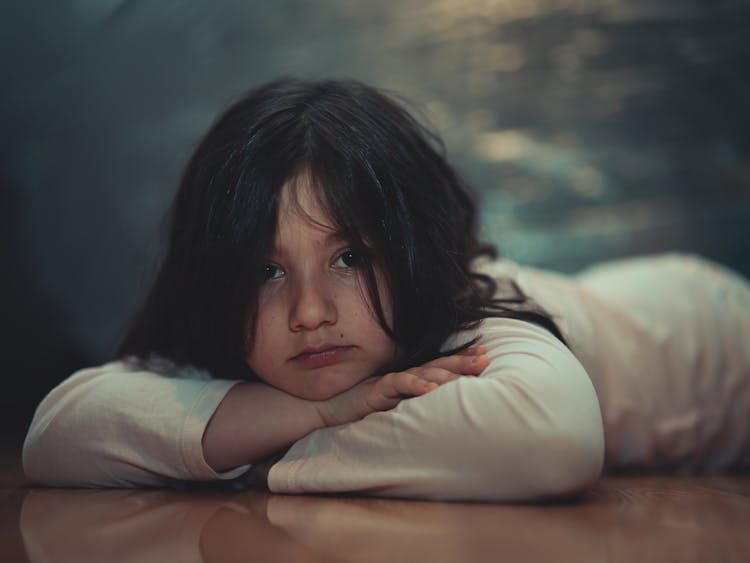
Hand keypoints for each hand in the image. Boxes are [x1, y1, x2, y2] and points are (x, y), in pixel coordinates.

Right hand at [316, 347, 489, 426]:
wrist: (326, 410)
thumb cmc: (357, 409)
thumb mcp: (391, 406)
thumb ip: (409, 403)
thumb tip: (436, 409)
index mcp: (408, 380)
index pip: (440, 366)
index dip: (461, 359)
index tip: (485, 353)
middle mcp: (402, 377)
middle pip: (437, 365)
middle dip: (463, 360)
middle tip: (486, 357)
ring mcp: (389, 382)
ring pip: (423, 373)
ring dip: (447, 372)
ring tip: (469, 373)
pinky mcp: (375, 390)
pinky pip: (398, 385)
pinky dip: (415, 386)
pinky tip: (431, 389)